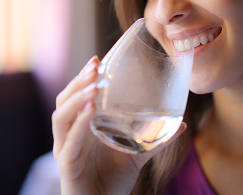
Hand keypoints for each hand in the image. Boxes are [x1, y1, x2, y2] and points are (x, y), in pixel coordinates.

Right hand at [52, 56, 186, 194]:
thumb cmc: (112, 183)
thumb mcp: (136, 156)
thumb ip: (154, 140)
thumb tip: (181, 124)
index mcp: (80, 129)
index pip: (75, 97)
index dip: (83, 78)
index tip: (98, 60)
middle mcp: (68, 136)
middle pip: (64, 100)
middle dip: (78, 81)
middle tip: (95, 66)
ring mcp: (64, 150)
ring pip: (60, 117)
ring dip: (76, 98)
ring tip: (94, 85)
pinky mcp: (66, 166)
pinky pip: (69, 142)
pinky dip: (78, 124)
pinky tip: (90, 110)